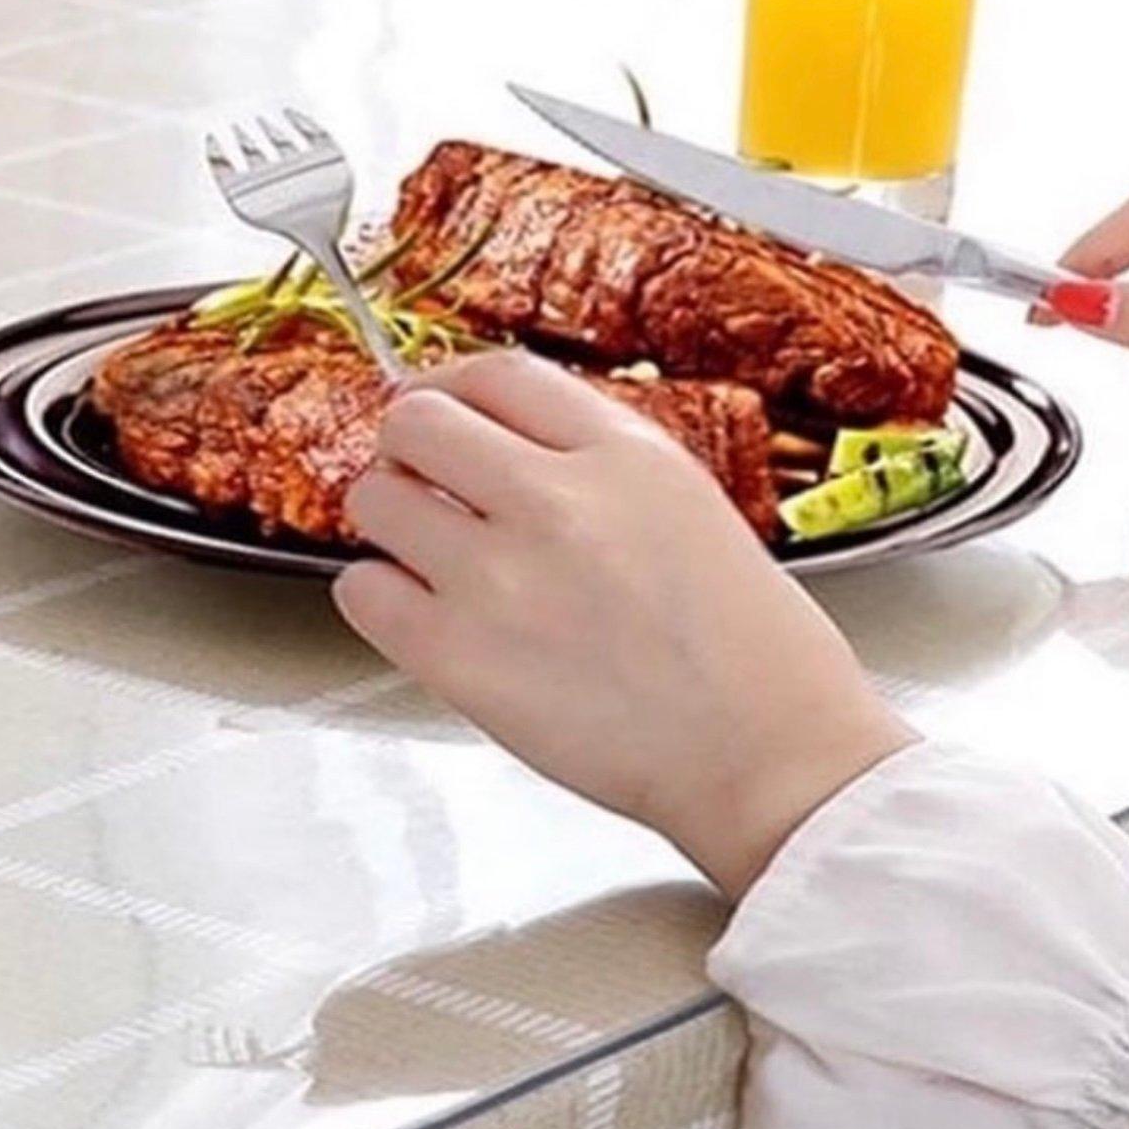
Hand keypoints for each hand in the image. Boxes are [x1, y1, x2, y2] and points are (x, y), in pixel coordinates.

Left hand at [333, 351, 912, 897]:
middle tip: (422, 480)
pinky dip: (376, 595)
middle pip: (416, 421)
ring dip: (391, 520)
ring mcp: (499, 576)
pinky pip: (360, 591)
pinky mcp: (460, 659)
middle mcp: (554, 498)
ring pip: (375, 499)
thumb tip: (512, 447)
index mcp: (622, 454)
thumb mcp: (693, 507)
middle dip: (410, 446)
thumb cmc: (755, 651)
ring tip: (423, 554)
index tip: (442, 407)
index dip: (451, 385)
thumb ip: (599, 464)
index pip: (496, 374)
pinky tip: (417, 613)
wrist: (768, 755)